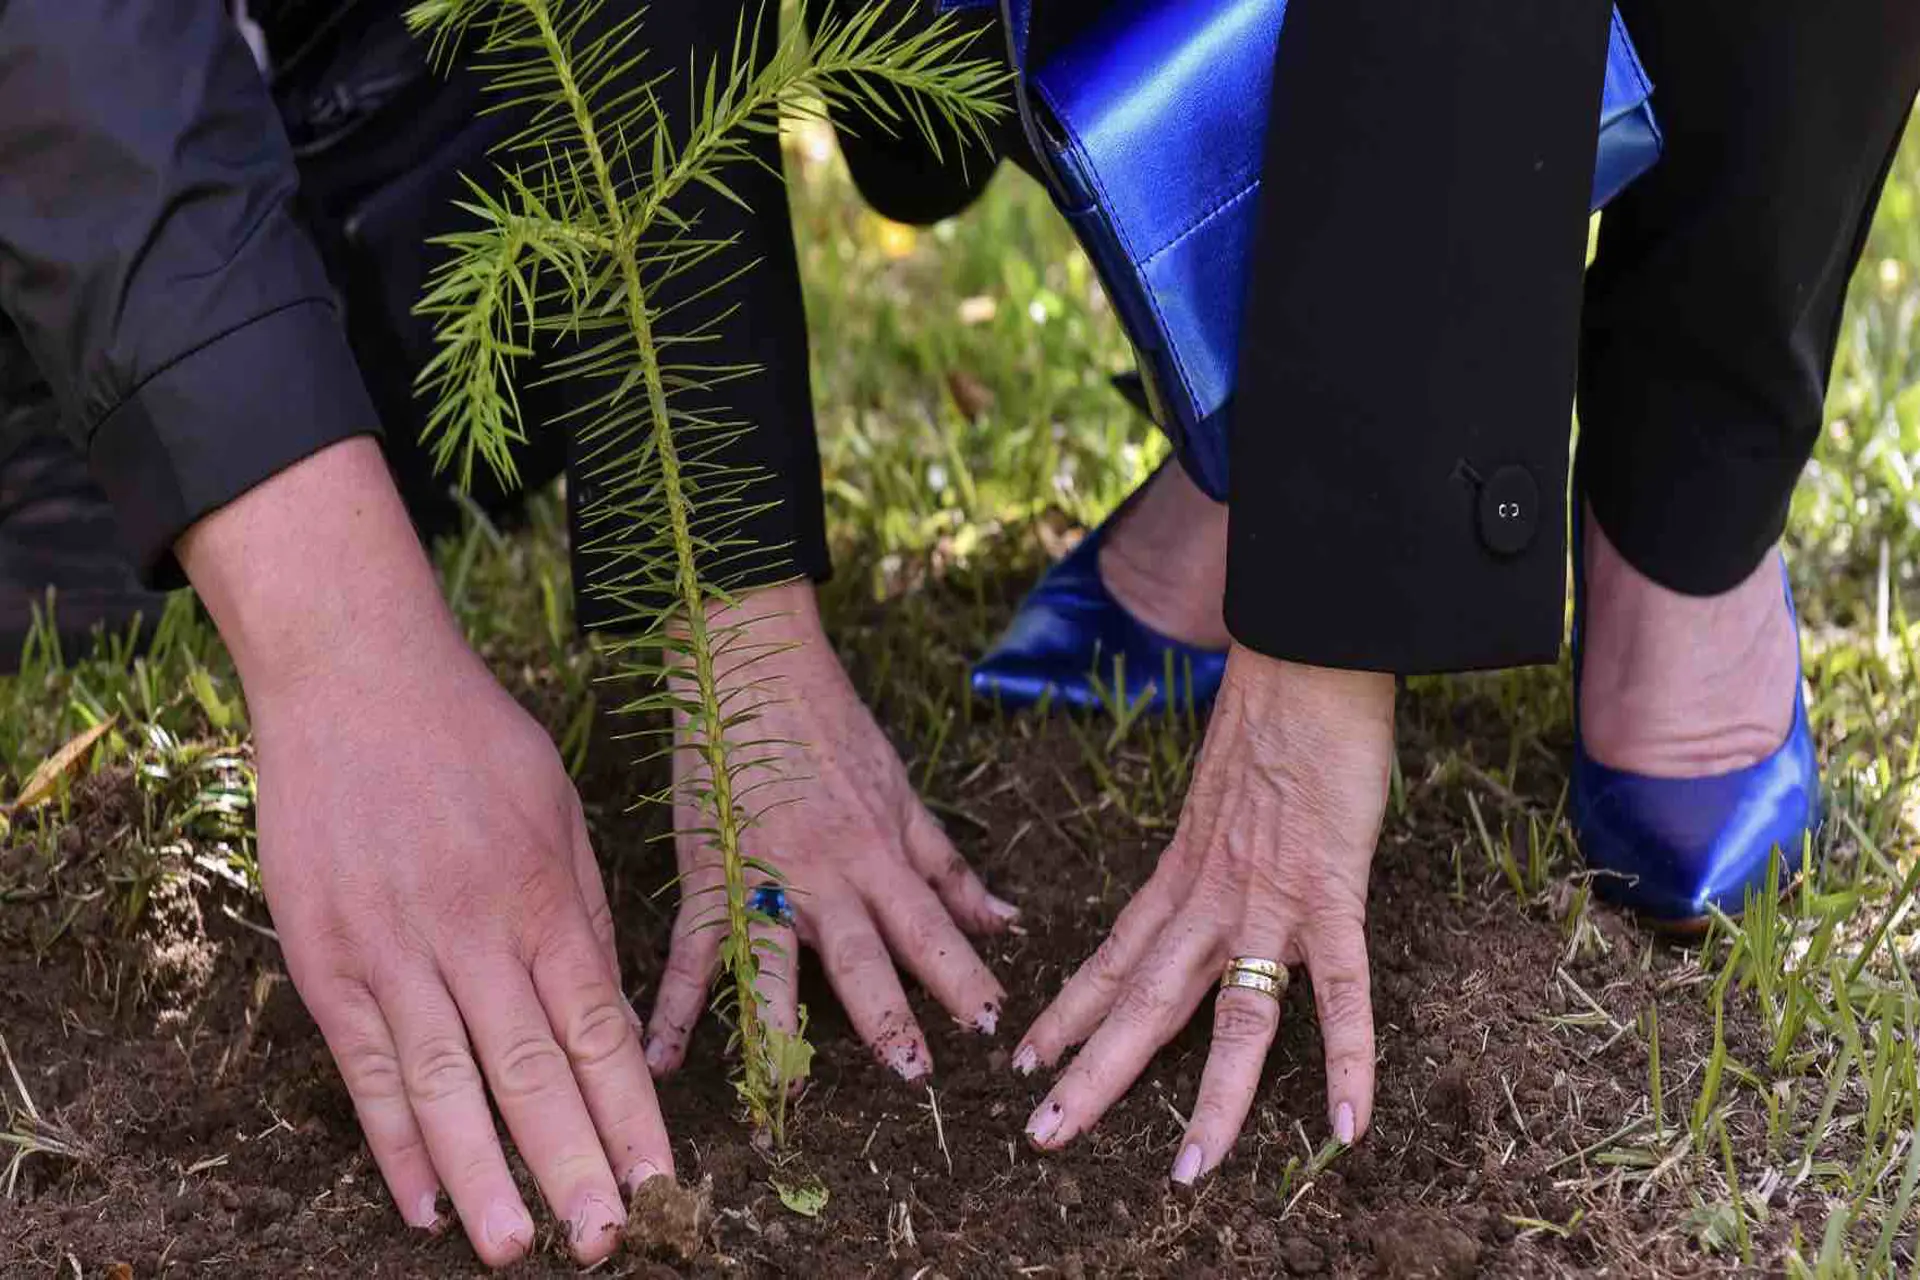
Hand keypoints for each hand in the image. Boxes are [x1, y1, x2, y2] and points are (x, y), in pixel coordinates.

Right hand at [180, 440, 671, 1266]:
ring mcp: (389, 950)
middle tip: (604, 1246)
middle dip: (574, 1166)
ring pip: (444, 1087)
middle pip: (530, 1073)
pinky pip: (363, 1067)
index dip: (631, 1116)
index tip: (662, 1184)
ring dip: (484, 1177)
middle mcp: (470, 933)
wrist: (354, 676)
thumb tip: (607, 1018)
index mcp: (542, 896)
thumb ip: (581, 917)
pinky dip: (392, 1140)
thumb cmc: (476, 739)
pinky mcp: (322, 957)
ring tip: (517, 1246)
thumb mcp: (560, 812)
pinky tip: (422, 1201)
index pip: (598, 1032)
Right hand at [644, 582, 1016, 1080]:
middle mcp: (825, 876)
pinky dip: (673, 1006)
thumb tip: (1006, 922)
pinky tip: (663, 1057)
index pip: (930, 927)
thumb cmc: (830, 727)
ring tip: (783, 1092)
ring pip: (773, 962)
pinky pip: (691, 948)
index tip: (992, 1026)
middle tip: (911, 1076)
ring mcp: (761, 877)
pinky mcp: (707, 874)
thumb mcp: (903, 794)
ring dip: (776, 1029)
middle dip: (886, 1018)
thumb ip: (949, 868)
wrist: (750, 666)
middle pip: (861, 956)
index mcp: (877, 854)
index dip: (963, 976)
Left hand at [1013, 647, 1392, 1182]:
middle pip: (1141, 1004)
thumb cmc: (1272, 715)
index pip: (1110, 957)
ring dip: (1209, 1101)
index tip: (1024, 1056)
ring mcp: (1267, 903)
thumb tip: (1214, 860)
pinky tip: (1345, 1128)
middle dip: (1091, 1075)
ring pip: (1231, 1020)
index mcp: (1178, 872)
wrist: (1306, 657)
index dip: (1067, 1012)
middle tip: (1043, 1136)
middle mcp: (1207, 899)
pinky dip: (1347, 1062)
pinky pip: (1342, 994)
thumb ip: (1210, 842)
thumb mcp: (1217, 792)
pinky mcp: (1331, 895)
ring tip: (1187, 1172)